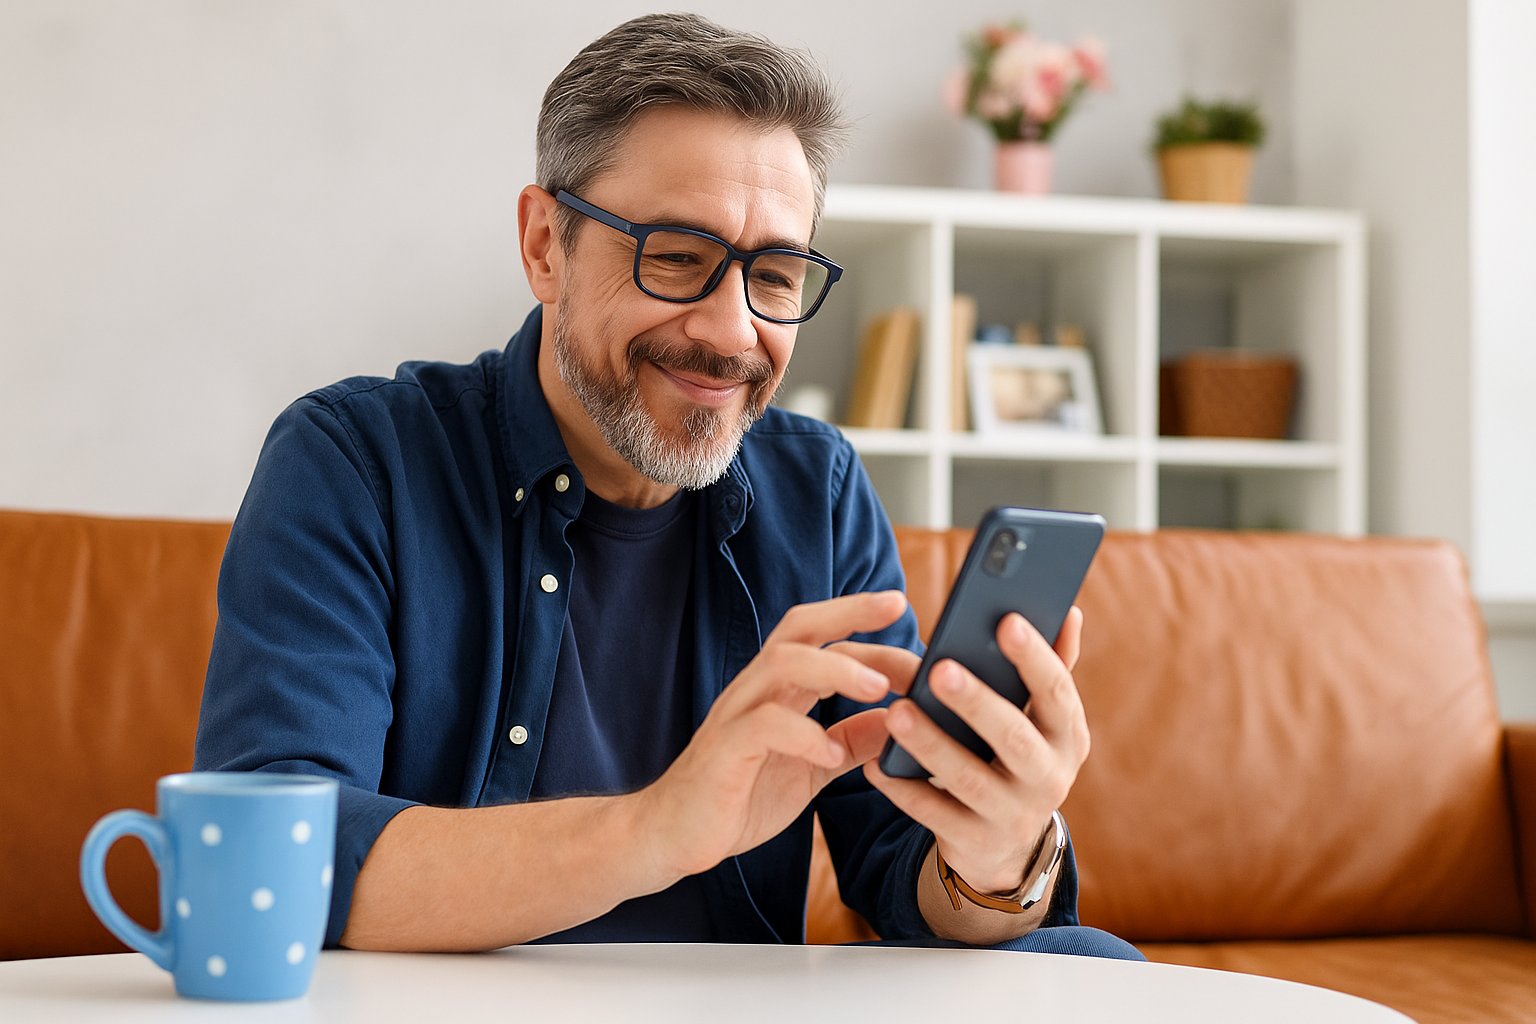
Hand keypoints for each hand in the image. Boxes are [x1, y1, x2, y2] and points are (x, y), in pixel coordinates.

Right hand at [638, 591, 921, 880]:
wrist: (676, 835)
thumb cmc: (741, 795)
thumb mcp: (812, 768)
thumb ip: (850, 740)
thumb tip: (898, 719)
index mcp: (777, 688)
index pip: (820, 636)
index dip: (861, 621)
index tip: (903, 607)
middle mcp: (756, 689)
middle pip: (798, 628)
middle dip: (848, 612)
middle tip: (898, 607)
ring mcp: (736, 715)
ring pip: (782, 663)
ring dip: (835, 669)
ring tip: (878, 689)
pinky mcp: (723, 750)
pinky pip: (763, 725)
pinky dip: (803, 733)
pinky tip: (830, 753)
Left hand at [864, 607, 1088, 897]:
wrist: (1008, 845)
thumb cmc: (1019, 755)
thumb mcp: (1043, 721)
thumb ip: (1053, 667)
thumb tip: (1069, 610)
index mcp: (1068, 736)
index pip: (1056, 692)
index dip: (1034, 658)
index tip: (1006, 621)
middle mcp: (1049, 777)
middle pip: (1013, 737)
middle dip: (977, 702)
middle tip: (940, 669)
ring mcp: (1013, 815)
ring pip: (968, 778)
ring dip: (931, 744)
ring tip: (897, 711)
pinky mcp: (975, 841)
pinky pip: (934, 814)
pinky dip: (904, 789)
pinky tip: (875, 763)